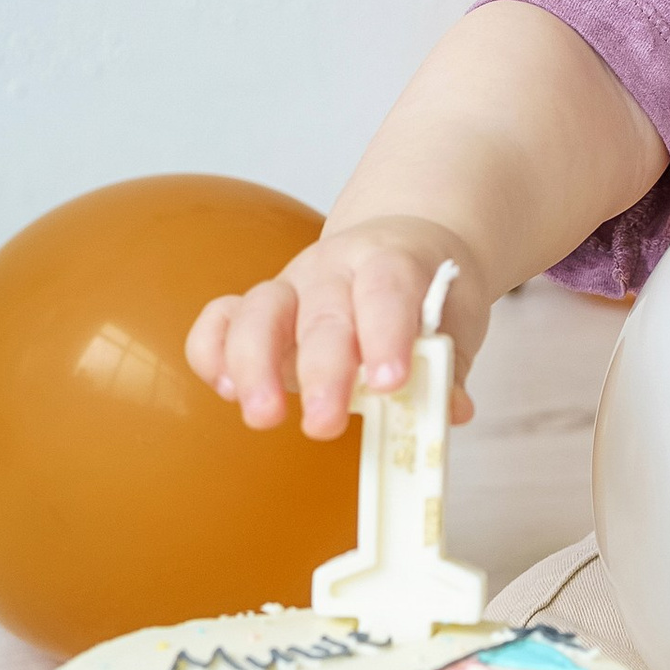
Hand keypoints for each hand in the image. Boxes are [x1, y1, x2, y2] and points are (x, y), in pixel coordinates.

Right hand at [185, 222, 486, 438]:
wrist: (406, 244)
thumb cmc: (428, 293)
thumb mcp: (457, 320)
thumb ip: (449, 364)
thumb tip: (451, 409)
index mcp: (390, 262)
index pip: (386, 289)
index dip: (386, 333)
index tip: (389, 384)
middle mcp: (335, 269)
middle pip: (323, 312)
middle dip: (321, 371)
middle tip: (325, 425)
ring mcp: (291, 285)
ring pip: (260, 310)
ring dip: (256, 366)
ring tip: (264, 416)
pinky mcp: (256, 308)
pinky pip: (220, 319)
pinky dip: (213, 351)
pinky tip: (225, 390)